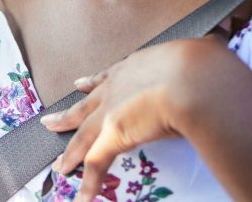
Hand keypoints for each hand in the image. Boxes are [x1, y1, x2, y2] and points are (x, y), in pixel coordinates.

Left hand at [40, 37, 223, 200]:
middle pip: (84, 107)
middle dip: (67, 116)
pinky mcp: (113, 134)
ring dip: (70, 152)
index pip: (105, 78)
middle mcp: (114, 88)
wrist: (188, 79)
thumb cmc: (195, 67)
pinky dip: (89, 182)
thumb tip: (202, 66)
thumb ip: (184, 69)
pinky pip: (96, 162)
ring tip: (59, 164)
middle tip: (49, 121)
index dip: (91, 84)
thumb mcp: (185, 62)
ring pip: (83, 135)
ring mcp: (109, 112)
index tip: (79, 85)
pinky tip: (82, 195)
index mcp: (130, 69)